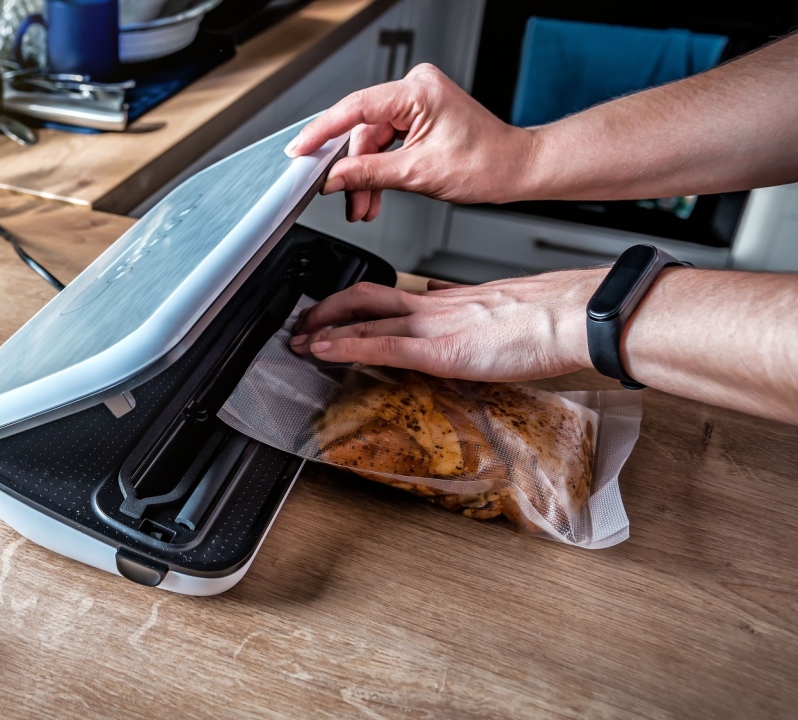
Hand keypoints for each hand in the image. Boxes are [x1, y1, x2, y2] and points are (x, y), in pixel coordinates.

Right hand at [284, 64, 535, 213]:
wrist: (515, 169)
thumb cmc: (486, 163)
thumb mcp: (417, 174)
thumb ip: (367, 174)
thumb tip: (333, 178)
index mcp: (417, 91)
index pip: (355, 108)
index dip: (322, 132)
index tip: (301, 150)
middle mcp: (415, 89)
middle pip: (362, 130)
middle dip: (353, 170)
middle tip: (345, 199)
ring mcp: (416, 102)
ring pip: (372, 142)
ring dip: (366, 176)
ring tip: (364, 206)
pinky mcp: (418, 117)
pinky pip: (386, 143)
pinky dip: (379, 170)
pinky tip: (375, 194)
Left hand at [289, 269, 607, 381]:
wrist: (571, 316)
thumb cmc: (550, 318)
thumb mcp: (502, 312)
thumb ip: (471, 314)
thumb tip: (452, 311)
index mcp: (449, 300)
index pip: (389, 295)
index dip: (355, 302)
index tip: (336, 311)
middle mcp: (434, 307)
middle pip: (365, 298)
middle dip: (327, 310)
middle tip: (302, 322)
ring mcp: (433, 327)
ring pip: (364, 319)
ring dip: (324, 331)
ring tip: (299, 341)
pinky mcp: (438, 350)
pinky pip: (380, 346)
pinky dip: (345, 348)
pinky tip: (322, 352)